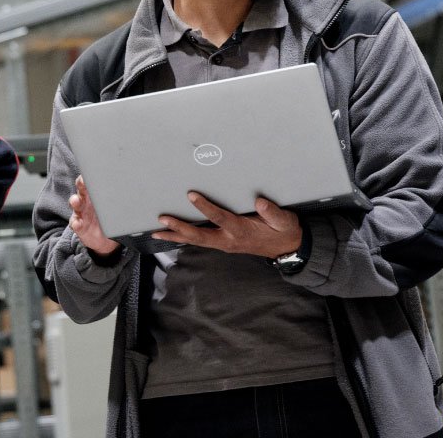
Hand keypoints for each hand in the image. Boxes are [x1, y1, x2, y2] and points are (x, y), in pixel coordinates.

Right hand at [68, 176, 120, 257]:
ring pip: (75, 203)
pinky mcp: (79, 225)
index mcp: (97, 194)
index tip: (92, 171)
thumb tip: (142, 190)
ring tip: (77, 201)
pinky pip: (75, 223)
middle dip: (81, 184)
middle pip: (81, 189)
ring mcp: (82, 212)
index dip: (91, 175)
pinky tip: (78, 223)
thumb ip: (125, 198)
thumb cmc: (114, 218)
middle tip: (83, 182)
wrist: (108, 239)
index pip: (92, 181)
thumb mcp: (120, 206)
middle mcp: (87, 200)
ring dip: (74, 201)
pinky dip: (76, 223)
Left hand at [152, 193, 301, 257]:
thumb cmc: (284, 231)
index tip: (191, 195)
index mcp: (241, 231)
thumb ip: (273, 212)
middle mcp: (229, 240)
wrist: (287, 248)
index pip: (219, 218)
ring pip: (196, 241)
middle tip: (162, 220)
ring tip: (156, 232)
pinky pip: (200, 241)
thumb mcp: (284, 221)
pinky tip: (173, 235)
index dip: (205, 207)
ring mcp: (225, 244)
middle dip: (180, 228)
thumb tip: (259, 201)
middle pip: (199, 235)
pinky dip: (184, 238)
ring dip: (176, 236)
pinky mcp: (223, 243)